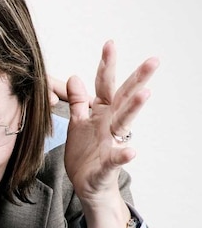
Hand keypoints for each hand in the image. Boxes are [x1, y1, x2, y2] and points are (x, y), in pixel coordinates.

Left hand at [63, 40, 158, 227]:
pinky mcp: (107, 165)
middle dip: (137, 79)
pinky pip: (116, 158)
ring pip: (124, 122)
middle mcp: (109, 124)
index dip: (106, 65)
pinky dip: (123, 154)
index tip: (110, 43)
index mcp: (100, 112)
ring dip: (134, 108)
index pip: (104, 85)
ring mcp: (111, 143)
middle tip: (153, 61)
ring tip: (145, 94)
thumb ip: (78, 100)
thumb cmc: (85, 152)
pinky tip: (132, 151)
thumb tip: (75, 76)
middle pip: (123, 98)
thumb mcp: (78, 122)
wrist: (87, 185)